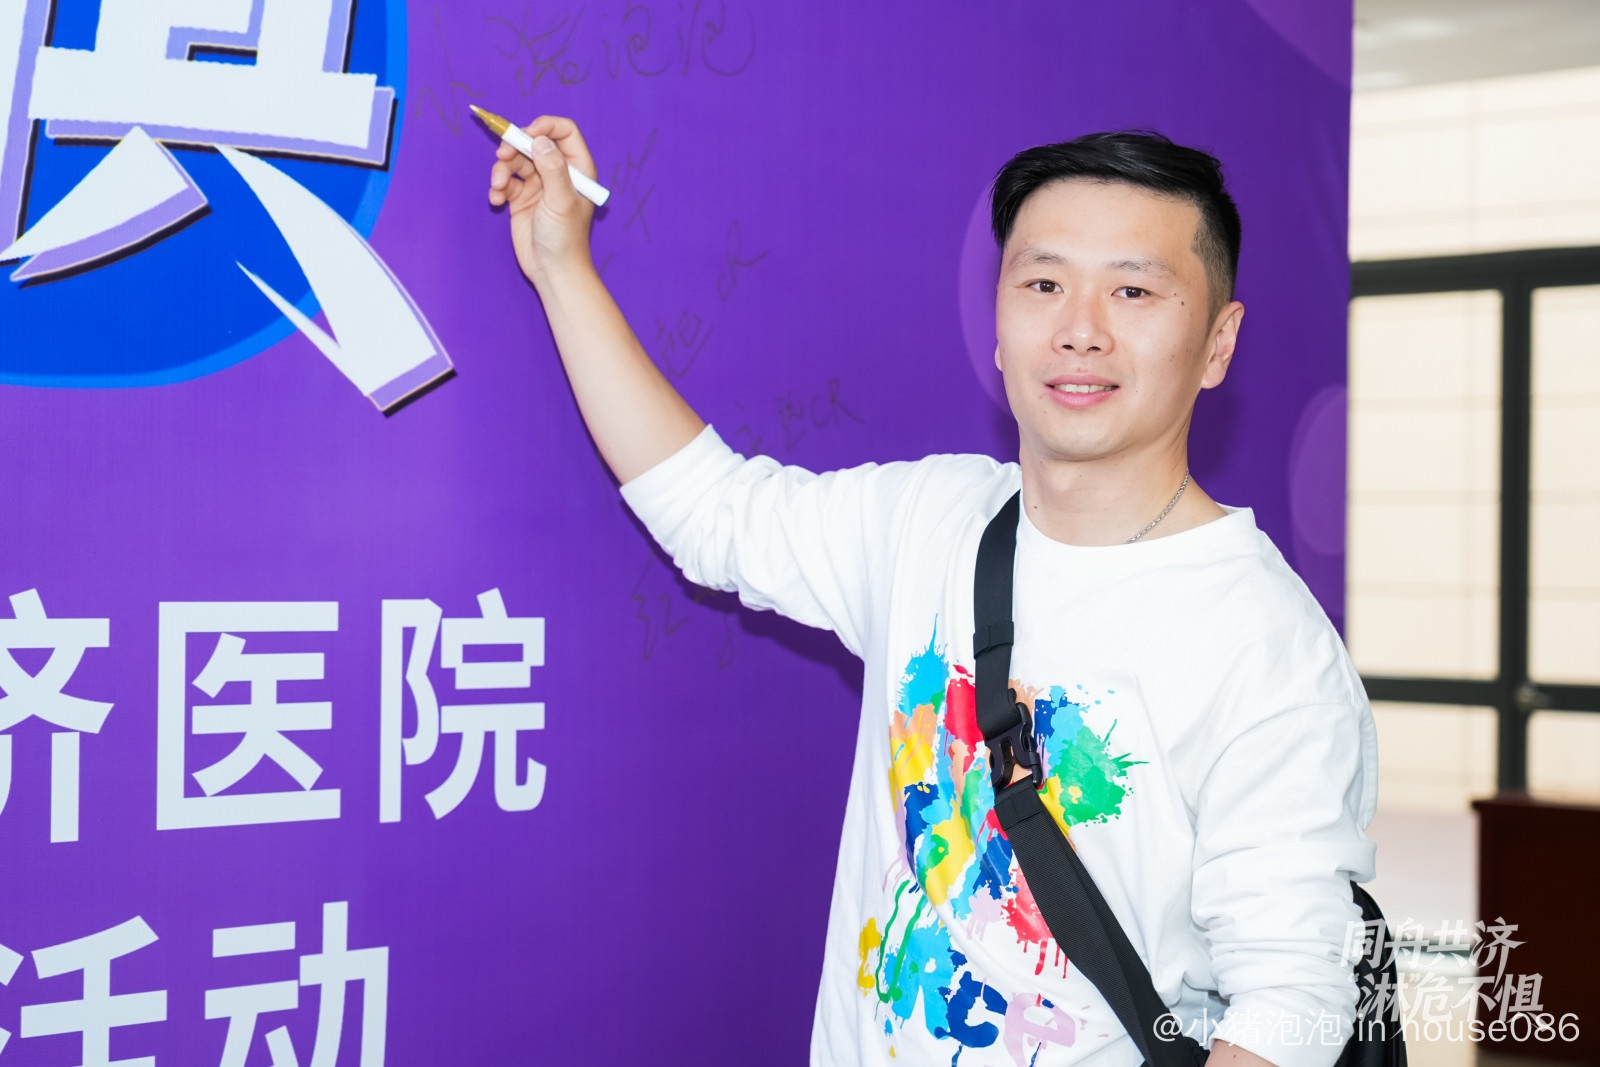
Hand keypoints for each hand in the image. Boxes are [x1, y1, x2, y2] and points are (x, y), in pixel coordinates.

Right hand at [487, 115, 598, 285]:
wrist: (552, 270)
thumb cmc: (565, 238)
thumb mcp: (561, 200)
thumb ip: (552, 168)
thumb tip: (539, 140)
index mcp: (577, 168)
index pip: (564, 131)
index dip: (545, 126)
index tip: (527, 133)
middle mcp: (558, 171)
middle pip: (533, 142)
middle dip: (514, 146)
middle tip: (502, 156)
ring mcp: (538, 184)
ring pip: (515, 160)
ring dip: (501, 170)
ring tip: (498, 187)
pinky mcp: (521, 197)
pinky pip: (505, 180)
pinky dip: (497, 187)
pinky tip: (496, 201)